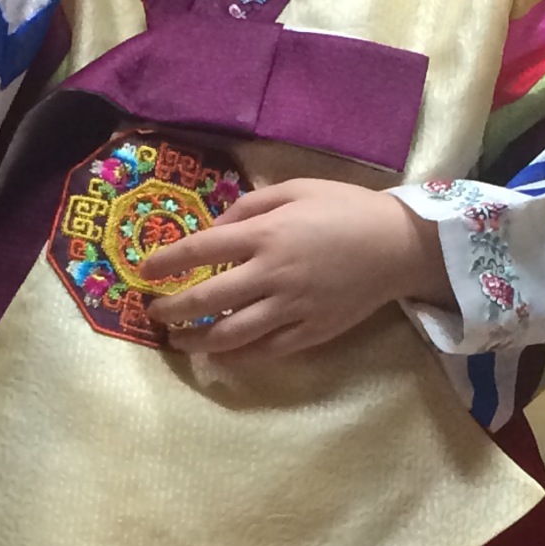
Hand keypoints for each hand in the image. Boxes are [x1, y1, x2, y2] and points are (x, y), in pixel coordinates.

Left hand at [140, 182, 454, 360]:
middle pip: (208, 300)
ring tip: (179, 341)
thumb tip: (214, 229)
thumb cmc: (346, 208)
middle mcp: (273, 274)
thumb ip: (250, 207)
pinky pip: (266, 351)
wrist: (399, 245)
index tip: (145, 270)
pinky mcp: (312, 331)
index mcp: (267, 235)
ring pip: (232, 335)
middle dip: (172, 309)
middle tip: (154, 312)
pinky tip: (220, 354)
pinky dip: (238, 356)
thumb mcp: (296, 189)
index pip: (202, 250)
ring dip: (198, 341)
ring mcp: (293, 308)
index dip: (167, 262)